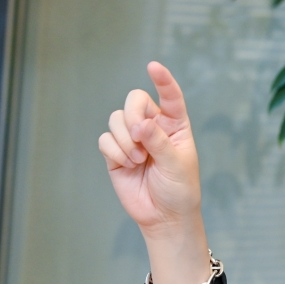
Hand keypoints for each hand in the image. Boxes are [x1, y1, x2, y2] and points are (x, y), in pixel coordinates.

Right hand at [99, 62, 209, 283]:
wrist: (164, 216)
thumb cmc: (179, 189)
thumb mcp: (176, 165)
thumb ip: (160, 142)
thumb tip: (141, 124)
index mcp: (175, 124)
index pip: (170, 95)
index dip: (163, 80)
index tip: (153, 66)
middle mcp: (153, 126)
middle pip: (134, 100)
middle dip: (133, 115)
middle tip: (141, 137)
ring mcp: (132, 139)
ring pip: (116, 119)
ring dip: (125, 139)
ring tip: (138, 160)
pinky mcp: (116, 153)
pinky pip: (106, 139)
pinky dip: (115, 151)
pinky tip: (128, 165)